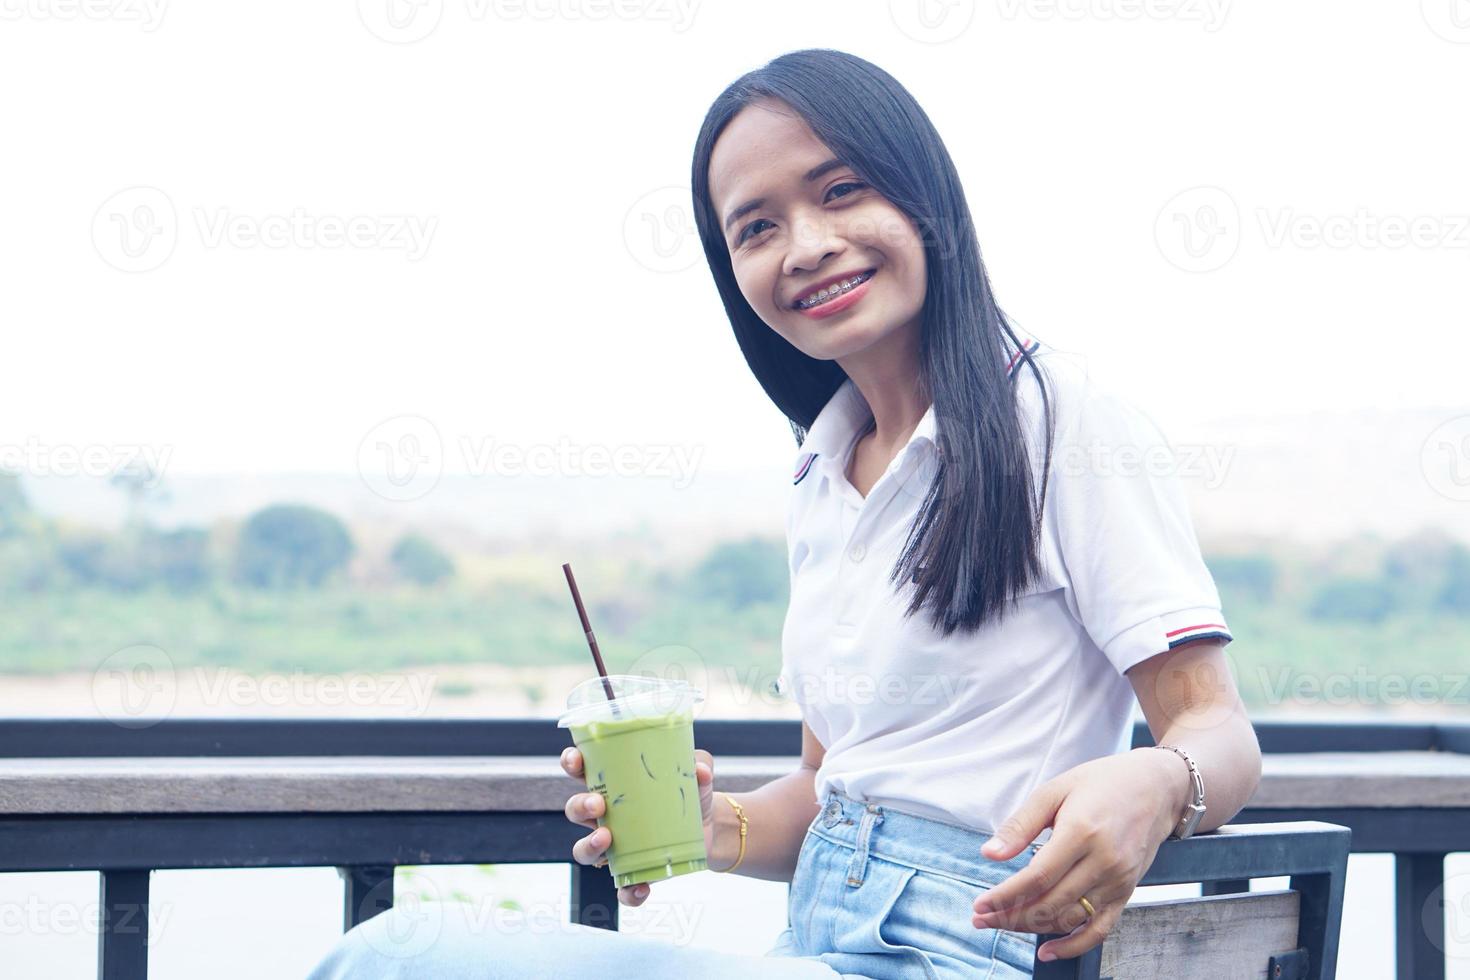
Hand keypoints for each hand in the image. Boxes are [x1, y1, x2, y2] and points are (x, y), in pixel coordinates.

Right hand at [560, 745, 717, 907]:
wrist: (707, 830)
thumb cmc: (689, 794)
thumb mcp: (696, 776)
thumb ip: (698, 765)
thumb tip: (699, 769)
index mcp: (614, 785)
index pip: (583, 770)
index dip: (572, 764)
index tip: (575, 761)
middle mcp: (606, 816)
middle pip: (575, 810)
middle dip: (580, 806)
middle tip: (598, 804)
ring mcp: (616, 846)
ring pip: (584, 850)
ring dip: (588, 845)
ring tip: (605, 839)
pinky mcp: (632, 872)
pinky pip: (621, 888)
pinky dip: (628, 892)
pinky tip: (641, 887)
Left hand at [970, 748, 1186, 961]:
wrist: (1156, 787)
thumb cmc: (1101, 783)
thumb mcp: (1054, 790)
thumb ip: (1021, 825)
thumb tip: (989, 854)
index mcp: (1081, 832)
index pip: (1037, 878)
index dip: (1005, 896)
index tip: (979, 905)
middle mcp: (1103, 862)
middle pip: (1050, 904)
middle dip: (1010, 916)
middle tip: (981, 918)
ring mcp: (1118, 881)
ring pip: (1069, 918)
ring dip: (1032, 929)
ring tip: (1001, 925)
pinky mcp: (1127, 892)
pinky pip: (1100, 929)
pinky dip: (1073, 945)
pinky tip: (1048, 951)